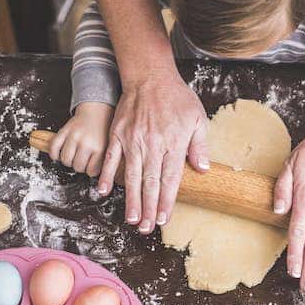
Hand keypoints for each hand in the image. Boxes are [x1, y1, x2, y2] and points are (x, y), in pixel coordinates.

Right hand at [49, 102, 114, 175]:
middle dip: (80, 166)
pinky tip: (59, 154)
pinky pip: (54, 148)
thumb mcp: (109, 146)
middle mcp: (86, 143)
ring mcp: (74, 136)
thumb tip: (101, 181)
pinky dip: (54, 154)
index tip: (91, 165)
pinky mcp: (64, 130)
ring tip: (73, 155)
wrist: (97, 110)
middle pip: (77, 167)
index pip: (91, 172)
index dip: (90, 170)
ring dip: (68, 161)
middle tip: (83, 159)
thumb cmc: (103, 130)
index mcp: (100, 148)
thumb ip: (104, 161)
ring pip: (65, 160)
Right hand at [98, 73, 208, 233]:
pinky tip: (102, 191)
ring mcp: (132, 140)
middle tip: (144, 228)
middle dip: (147, 208)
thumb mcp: (197, 118)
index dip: (166, 200)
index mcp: (173, 143)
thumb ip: (199, 145)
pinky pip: (110, 158)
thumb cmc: (176, 98)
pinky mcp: (118, 134)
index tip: (162, 218)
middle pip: (150, 182)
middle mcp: (152, 144)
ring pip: (131, 175)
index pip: (170, 179)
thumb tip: (202, 169)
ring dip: (130, 199)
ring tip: (130, 219)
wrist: (150, 76)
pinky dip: (105, 175)